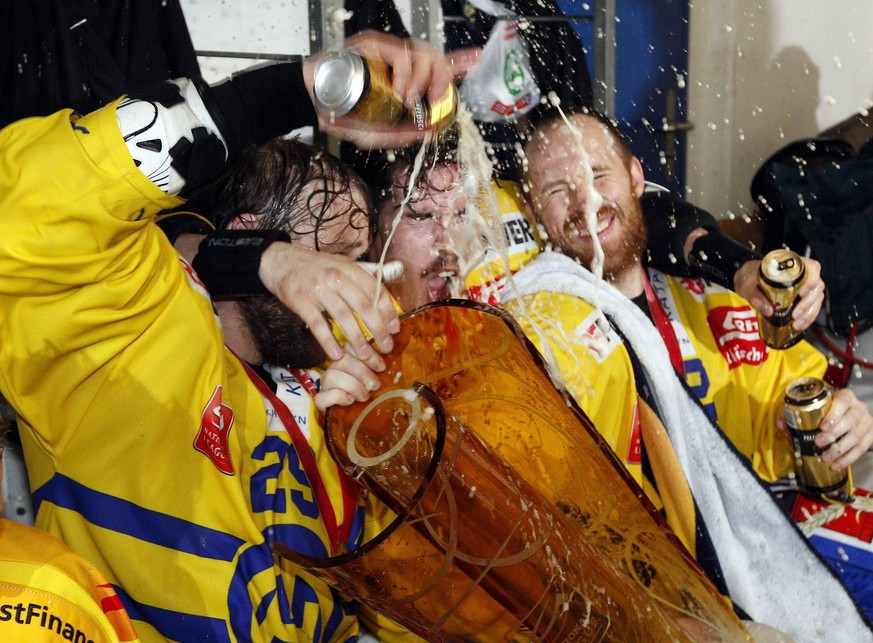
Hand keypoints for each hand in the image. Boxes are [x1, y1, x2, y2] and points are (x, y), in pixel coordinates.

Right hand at [259, 243, 399, 362]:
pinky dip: (328, 342)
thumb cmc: (316, 267)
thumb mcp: (341, 265)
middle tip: (386, 348)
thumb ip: (361, 279)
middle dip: (378, 330)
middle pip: (364, 307)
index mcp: (350, 269)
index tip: (395, 329)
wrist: (281, 261)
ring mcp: (319, 290)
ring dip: (357, 340)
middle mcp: (337, 278)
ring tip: (366, 357)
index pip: (376, 291)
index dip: (388, 312)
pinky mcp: (302, 302)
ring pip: (344, 318)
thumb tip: (387, 293)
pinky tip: (336, 355)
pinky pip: (318, 325)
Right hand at [302, 31, 478, 147]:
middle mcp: (398, 63)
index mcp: (403, 79)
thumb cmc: (341, 114)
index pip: (436, 66)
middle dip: (442, 81)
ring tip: (409, 99)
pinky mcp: (375, 44)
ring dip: (424, 80)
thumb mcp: (378, 134)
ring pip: (424, 53)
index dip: (458, 61)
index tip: (477, 58)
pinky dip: (407, 74)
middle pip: (436, 58)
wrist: (314, 103)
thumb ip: (404, 134)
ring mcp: (387, 52)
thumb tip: (430, 132)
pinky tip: (399, 90)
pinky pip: (403, 54)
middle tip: (433, 100)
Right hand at [314, 347, 383, 412]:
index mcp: (346, 358)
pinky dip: (341, 397)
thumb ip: (378, 369)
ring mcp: (324, 384)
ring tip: (365, 396)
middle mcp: (333, 368)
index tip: (382, 367)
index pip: (351, 346)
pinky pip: (326, 395)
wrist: (352, 418)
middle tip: (375, 385)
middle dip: (363, 372)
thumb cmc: (366, 394)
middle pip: (343, 360)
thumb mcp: (374, 379)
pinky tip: (351, 401)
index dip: (368, 355)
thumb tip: (390, 363)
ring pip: (333, 376)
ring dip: (353, 386)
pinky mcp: (320, 400)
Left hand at [735, 256, 824, 330]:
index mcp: (790, 265)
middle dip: (808, 303)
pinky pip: (812, 306)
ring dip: (809, 313)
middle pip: (817, 286)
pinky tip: (799, 325)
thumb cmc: (749, 278)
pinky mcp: (803, 297)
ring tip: (796, 324)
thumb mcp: (747, 286)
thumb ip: (756, 297)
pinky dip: (808, 317)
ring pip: (817, 298)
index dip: (811, 280)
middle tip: (795, 316)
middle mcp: (802, 274)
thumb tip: (769, 311)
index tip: (802, 293)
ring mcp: (804, 285)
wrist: (747, 279)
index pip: (812, 267)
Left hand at [797, 387, 872, 470]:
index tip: (822, 427)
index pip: (842, 402)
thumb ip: (794, 413)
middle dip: (834, 434)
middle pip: (850, 421)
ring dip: (841, 449)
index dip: (833, 415)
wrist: (846, 411)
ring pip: (857, 436)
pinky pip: (862, 448)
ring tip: (826, 457)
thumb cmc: (825, 408)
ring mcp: (866, 422)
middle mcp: (858, 407)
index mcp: (845, 396)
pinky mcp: (870, 435)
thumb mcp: (811, 405)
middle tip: (819, 443)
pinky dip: (849, 458)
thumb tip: (781, 425)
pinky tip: (836, 465)